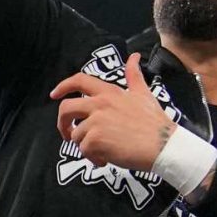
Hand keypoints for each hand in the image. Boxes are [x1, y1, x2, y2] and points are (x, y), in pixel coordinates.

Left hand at [53, 56, 176, 172]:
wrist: (163, 146)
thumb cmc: (155, 122)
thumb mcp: (144, 94)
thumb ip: (134, 75)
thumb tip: (134, 56)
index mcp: (109, 92)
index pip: (79, 80)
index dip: (63, 86)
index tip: (53, 95)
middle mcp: (99, 104)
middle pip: (66, 108)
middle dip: (62, 123)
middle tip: (69, 135)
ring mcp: (95, 122)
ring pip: (76, 135)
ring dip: (86, 146)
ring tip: (103, 152)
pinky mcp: (95, 140)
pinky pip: (84, 151)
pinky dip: (93, 158)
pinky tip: (106, 160)